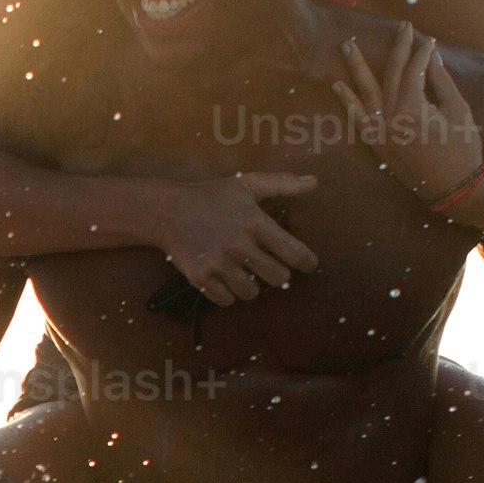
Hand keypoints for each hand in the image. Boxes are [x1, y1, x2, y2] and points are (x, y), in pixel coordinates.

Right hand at [130, 167, 322, 306]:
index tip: (308, 264)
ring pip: (252, 293)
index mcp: (255, 223)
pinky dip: (228, 293)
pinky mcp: (201, 279)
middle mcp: (239, 246)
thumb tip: (314, 182)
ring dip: (251, 285)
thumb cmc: (212, 197)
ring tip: (243, 271)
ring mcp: (219, 264)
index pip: (294, 252)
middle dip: (277, 273)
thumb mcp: (247, 185)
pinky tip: (224, 278)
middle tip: (268, 265)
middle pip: (278, 278)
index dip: (307, 262)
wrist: (168, 211)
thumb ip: (283, 184)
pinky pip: (227, 301)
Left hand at [342, 30, 483, 208]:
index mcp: (412, 107)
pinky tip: (338, 86)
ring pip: (364, 91)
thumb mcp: (458, 109)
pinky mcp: (376, 144)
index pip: (413, 70)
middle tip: (401, 26)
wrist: (453, 188)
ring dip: (356, 67)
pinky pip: (357, 119)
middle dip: (396, 48)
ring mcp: (379, 132)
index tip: (430, 39)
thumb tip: (431, 56)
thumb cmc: (462, 148)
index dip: (423, 52)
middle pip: (390, 74)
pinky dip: (347, 102)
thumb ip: (441, 81)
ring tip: (347, 44)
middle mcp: (390, 117)